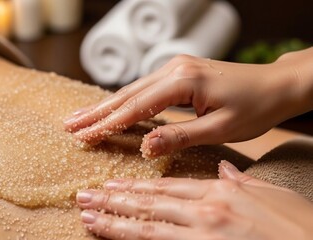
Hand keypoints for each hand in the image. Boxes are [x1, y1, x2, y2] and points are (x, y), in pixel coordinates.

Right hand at [65, 51, 312, 156]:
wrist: (277, 84)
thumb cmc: (255, 107)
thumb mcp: (221, 128)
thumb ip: (180, 136)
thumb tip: (145, 146)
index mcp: (184, 81)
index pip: (136, 106)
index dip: (108, 123)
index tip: (84, 136)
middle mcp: (174, 69)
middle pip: (126, 94)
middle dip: (96, 112)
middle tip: (69, 125)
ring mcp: (175, 67)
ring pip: (132, 89)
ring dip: (105, 105)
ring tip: (80, 117)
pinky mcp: (178, 72)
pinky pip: (144, 87)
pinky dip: (123, 100)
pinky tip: (110, 106)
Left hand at [76, 161, 312, 239]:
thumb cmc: (297, 225)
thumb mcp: (271, 194)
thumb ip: (241, 180)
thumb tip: (224, 169)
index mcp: (220, 192)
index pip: (168, 187)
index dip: (138, 186)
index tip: (114, 185)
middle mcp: (205, 210)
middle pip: (149, 202)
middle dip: (113, 199)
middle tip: (85, 196)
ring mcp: (201, 233)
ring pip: (145, 224)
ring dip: (112, 219)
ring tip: (86, 214)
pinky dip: (132, 238)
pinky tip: (111, 235)